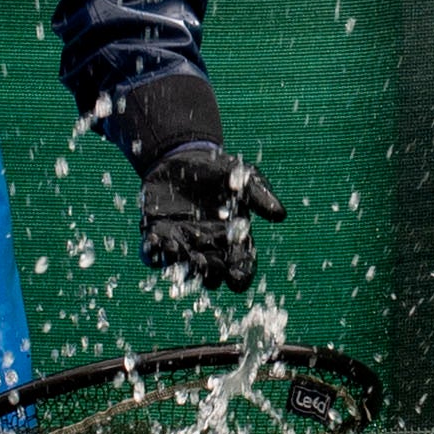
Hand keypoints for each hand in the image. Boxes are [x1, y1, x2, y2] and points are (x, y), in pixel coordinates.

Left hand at [139, 145, 280, 290]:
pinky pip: (153, 254)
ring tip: (177, 248)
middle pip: (212, 273)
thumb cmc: (219, 170)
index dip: (240, 274)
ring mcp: (182, 244)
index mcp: (233, 239)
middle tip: (203, 261)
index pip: (241, 264)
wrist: (182, 156)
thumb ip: (259, 195)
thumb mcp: (243, 177)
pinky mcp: (158, 236)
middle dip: (209, 272)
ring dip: (179, 264)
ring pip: (182, 268)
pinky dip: (152, 253)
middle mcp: (208, 248)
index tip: (236, 277)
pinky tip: (155, 242)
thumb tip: (281, 214)